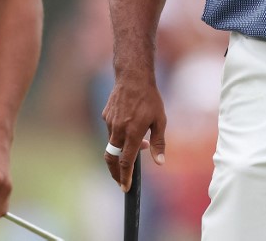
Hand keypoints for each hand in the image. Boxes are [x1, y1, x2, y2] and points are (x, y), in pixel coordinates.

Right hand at [102, 75, 165, 190]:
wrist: (133, 77)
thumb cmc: (150, 98)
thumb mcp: (160, 121)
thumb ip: (159, 143)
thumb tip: (160, 162)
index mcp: (133, 133)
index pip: (126, 162)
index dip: (125, 177)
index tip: (125, 188)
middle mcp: (118, 130)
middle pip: (112, 158)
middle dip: (116, 172)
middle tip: (121, 180)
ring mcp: (110, 123)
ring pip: (113, 144)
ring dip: (122, 150)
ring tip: (140, 144)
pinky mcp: (105, 116)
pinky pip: (111, 131)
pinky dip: (119, 136)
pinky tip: (131, 127)